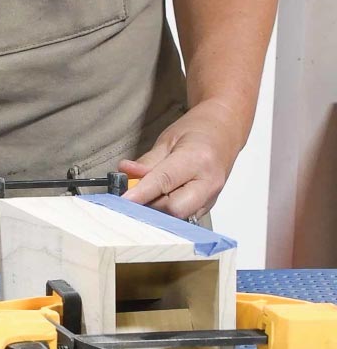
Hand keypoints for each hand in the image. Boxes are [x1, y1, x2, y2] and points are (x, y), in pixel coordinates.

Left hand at [120, 100, 243, 219]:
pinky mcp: (207, 205)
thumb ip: (146, 162)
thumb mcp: (168, 139)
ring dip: (156, 211)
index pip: (164, 182)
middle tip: (132, 197)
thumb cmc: (198, 131)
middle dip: (149, 206)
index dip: (141, 193)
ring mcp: (211, 197)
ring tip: (144, 197)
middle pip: (174, 209)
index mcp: (198, 159)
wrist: (225, 131)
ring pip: (178, 217)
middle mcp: (209, 182)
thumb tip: (126, 175)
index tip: (123, 200)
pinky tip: (156, 201)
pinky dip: (165, 213)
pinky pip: (183, 217)